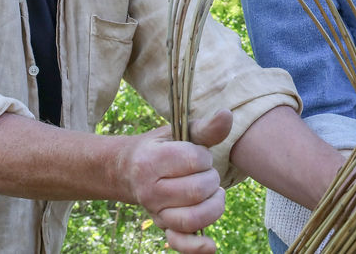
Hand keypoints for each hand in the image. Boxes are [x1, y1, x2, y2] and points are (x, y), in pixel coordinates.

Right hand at [119, 110, 233, 253]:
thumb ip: (204, 128)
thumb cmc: (161, 147)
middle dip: (211, 179)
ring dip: (213, 206)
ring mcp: (156, 212)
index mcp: (152, 161)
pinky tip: (211, 245)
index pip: (193, 160)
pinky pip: (180, 242)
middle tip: (206, 173)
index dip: (204, 157)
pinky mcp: (164, 227)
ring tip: (214, 194)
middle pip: (197, 190)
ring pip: (193, 218)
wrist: (128, 170)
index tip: (199, 155)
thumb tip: (227, 114)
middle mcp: (150, 190)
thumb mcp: (178, 132)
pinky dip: (197, 247)